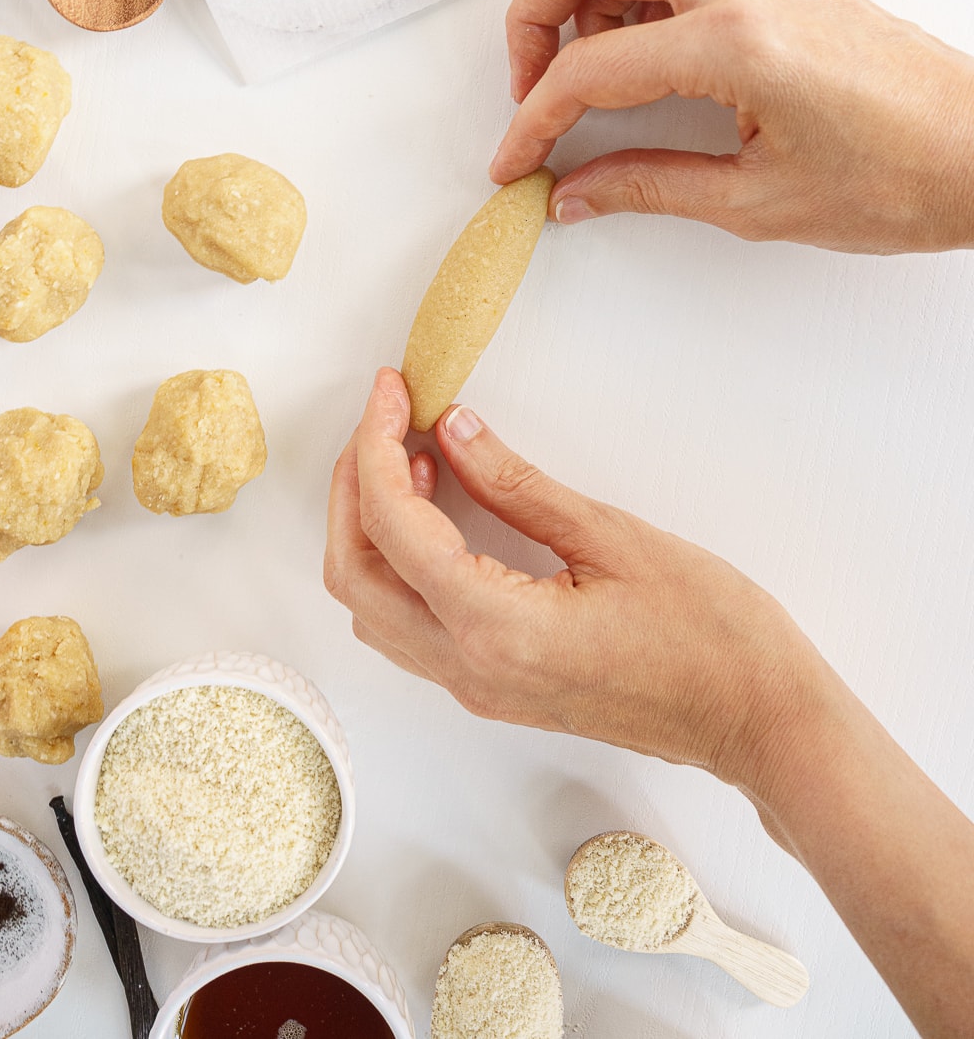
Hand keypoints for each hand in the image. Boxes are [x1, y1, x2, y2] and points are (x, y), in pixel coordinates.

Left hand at [325, 367, 823, 796]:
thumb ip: (516, 483)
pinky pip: (409, 628)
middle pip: (356, 575)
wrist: (756, 719)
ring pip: (374, 608)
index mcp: (496, 629)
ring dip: (371, 529)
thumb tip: (451, 430)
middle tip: (383, 418)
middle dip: (353, 486)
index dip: (377, 446)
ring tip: (410, 458)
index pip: (394, 527)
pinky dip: (402, 564)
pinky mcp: (495, 689)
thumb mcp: (612, 537)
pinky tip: (441, 515)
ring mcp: (478, 688)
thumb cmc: (710, 633)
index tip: (390, 392)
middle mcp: (470, 669)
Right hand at [490, 0, 973, 252]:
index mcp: (735, 40)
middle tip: (532, 84)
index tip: (516, 159)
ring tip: (592, 67)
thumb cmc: (897, 179)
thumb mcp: (757, 201)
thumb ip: (647, 186)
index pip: (591, 67)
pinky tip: (652, 34)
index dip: (535, 119)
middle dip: (535, 14)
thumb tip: (573, 192)